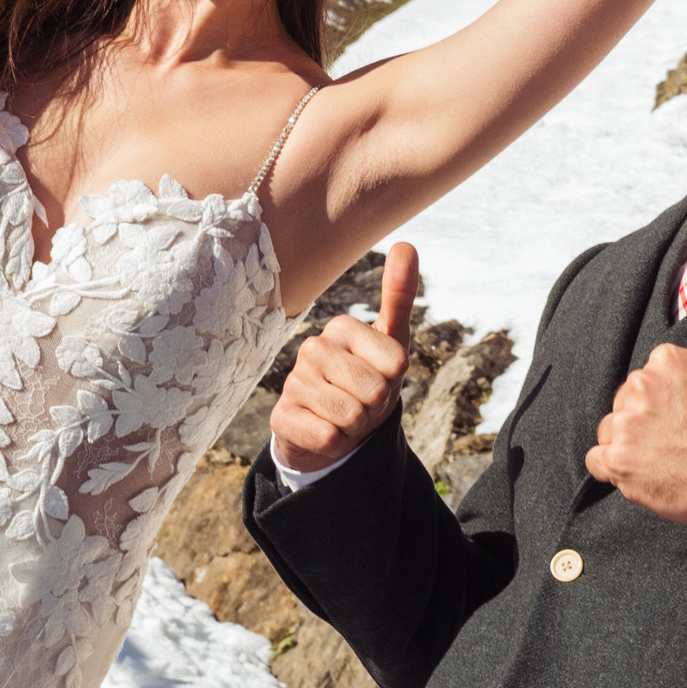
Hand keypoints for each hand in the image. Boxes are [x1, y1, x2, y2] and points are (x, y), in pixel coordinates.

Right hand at [272, 243, 417, 474]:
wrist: (332, 431)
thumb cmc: (365, 382)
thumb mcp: (391, 344)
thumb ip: (399, 297)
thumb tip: (406, 244)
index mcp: (341, 327)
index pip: (397, 363)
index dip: (395, 381)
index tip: (378, 379)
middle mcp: (312, 348)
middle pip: (375, 390)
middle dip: (376, 407)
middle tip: (361, 402)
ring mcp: (293, 382)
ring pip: (352, 416)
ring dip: (356, 427)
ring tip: (343, 417)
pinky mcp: (280, 417)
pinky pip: (329, 437)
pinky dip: (336, 443)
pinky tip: (324, 432)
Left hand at [587, 268, 686, 531]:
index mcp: (666, 359)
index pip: (649, 378)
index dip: (670, 401)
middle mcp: (641, 386)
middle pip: (626, 402)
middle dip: (647, 420)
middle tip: (683, 440)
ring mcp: (626, 425)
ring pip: (611, 430)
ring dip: (630, 444)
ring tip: (668, 458)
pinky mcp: (618, 461)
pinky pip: (597, 460)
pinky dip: (615, 469)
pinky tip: (647, 472)